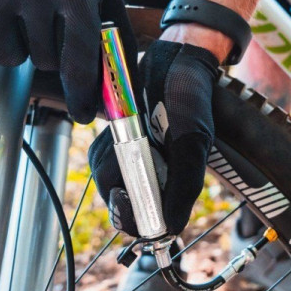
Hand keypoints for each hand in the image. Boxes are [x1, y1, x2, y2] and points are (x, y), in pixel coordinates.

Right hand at [0, 0, 134, 123]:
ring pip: (6, 58)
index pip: (80, 58)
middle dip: (48, 47)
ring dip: (13, 44)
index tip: (84, 115)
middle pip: (44, 61)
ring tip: (17, 10)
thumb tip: (120, 105)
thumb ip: (116, 44)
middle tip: (45, 15)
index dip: (83, 93)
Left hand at [88, 40, 219, 236]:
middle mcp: (154, 179)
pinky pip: (98, 159)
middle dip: (119, 183)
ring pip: (107, 183)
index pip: (150, 224)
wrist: (174, 62)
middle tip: (131, 155)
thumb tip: (172, 228)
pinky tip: (120, 129)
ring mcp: (133, 163)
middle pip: (123, 207)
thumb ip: (184, 186)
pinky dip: (102, 147)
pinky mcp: (116, 145)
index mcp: (176, 186)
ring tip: (134, 133)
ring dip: (112, 160)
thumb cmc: (190, 101)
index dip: (135, 220)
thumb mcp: (192, 144)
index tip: (127, 198)